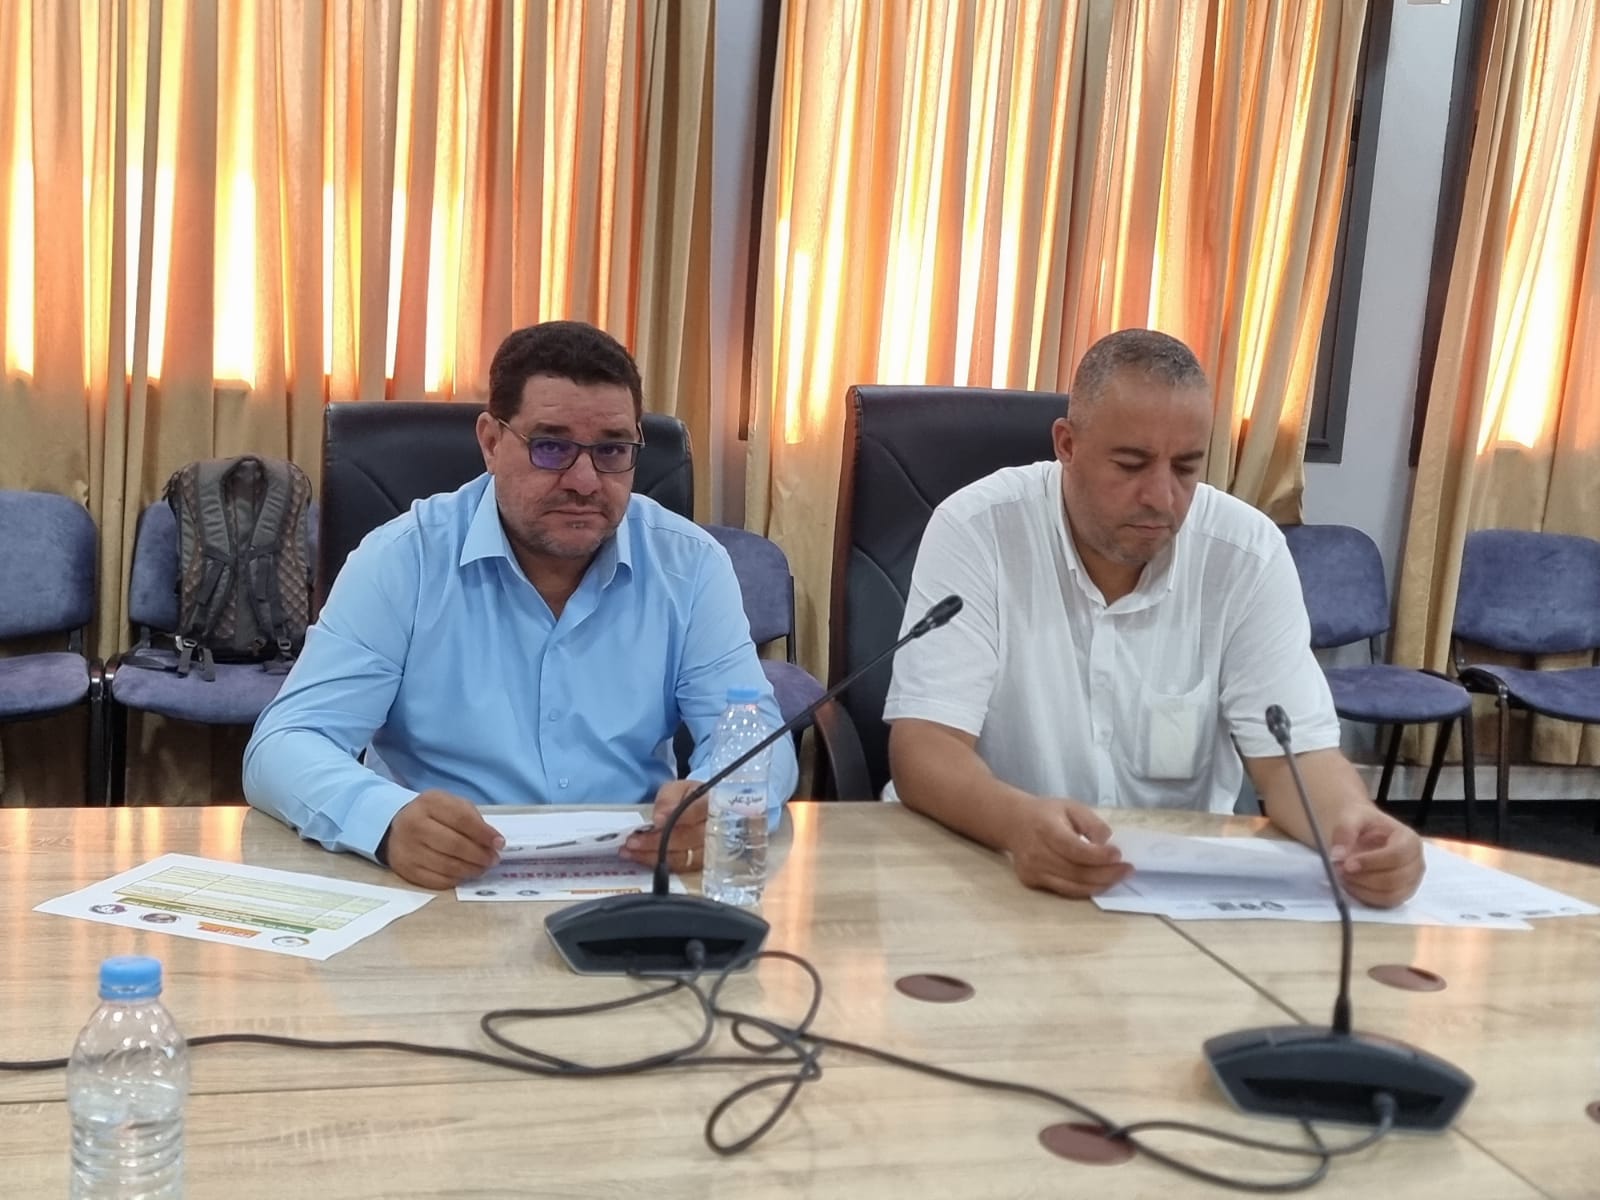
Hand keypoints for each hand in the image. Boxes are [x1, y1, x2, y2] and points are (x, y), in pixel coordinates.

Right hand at [381, 790, 503, 888]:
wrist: (395, 827)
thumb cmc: (433, 815)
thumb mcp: (451, 805)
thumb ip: (473, 818)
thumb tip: (494, 842)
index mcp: (429, 803)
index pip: (461, 819)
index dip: (484, 833)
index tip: (500, 843)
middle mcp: (414, 825)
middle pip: (454, 845)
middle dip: (479, 855)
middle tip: (493, 859)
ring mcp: (407, 849)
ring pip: (446, 865)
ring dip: (470, 869)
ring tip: (482, 868)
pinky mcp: (405, 870)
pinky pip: (436, 880)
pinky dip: (455, 879)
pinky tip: (464, 874)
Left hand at [620, 779, 706, 872]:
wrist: (704, 812)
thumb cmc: (691, 799)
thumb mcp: (678, 789)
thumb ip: (668, 798)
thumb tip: (660, 818)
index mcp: (713, 804)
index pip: (697, 812)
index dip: (676, 817)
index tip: (655, 822)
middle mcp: (717, 830)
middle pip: (688, 839)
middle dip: (657, 842)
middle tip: (632, 842)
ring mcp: (713, 851)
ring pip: (683, 858)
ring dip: (653, 856)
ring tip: (630, 852)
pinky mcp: (703, 866)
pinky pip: (680, 868)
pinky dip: (658, 864)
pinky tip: (641, 858)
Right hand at [1005, 798, 1133, 897]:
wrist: (1014, 823)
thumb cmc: (1047, 813)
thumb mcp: (1072, 806)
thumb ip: (1092, 823)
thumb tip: (1106, 844)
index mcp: (1045, 828)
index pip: (1074, 849)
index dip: (1099, 856)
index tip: (1119, 855)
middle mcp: (1036, 853)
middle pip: (1076, 872)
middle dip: (1107, 874)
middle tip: (1127, 869)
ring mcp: (1032, 871)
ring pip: (1072, 887)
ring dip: (1100, 885)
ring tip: (1119, 877)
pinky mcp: (1032, 882)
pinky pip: (1065, 890)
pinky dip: (1086, 889)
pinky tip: (1101, 882)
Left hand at [1327, 807, 1422, 907]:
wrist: (1362, 831)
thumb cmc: (1361, 823)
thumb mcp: (1351, 817)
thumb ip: (1344, 831)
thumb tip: (1338, 855)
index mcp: (1409, 839)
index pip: (1397, 856)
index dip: (1371, 862)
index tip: (1347, 864)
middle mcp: (1416, 862)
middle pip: (1395, 879)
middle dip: (1364, 877)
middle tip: (1339, 870)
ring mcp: (1411, 881)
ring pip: (1390, 894)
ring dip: (1362, 889)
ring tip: (1342, 876)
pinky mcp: (1401, 894)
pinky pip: (1386, 902)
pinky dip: (1365, 896)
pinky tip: (1350, 885)